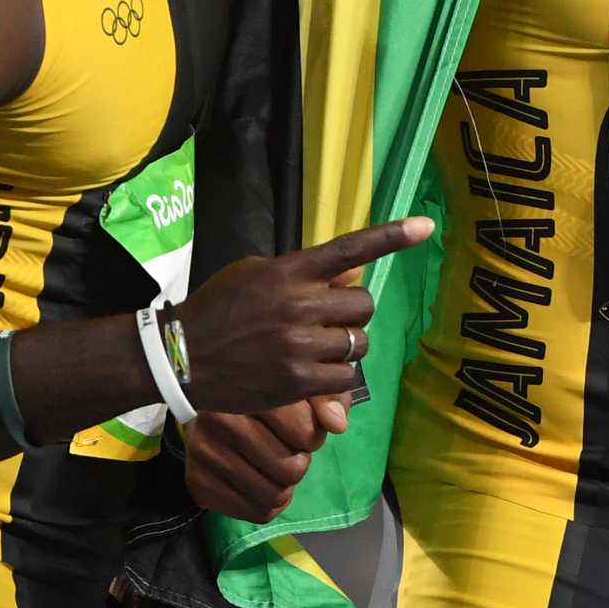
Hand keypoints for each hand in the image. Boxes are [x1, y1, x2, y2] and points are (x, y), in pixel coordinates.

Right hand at [173, 218, 434, 414]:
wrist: (183, 357)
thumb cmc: (219, 310)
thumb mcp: (255, 274)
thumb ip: (301, 273)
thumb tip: (349, 275)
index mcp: (290, 272)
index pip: (349, 249)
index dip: (391, 237)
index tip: (426, 226)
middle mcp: (300, 304)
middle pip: (362, 306)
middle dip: (351, 314)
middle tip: (327, 322)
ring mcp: (300, 344)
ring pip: (357, 344)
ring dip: (345, 347)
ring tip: (316, 349)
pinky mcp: (298, 381)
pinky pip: (345, 378)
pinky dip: (336, 377)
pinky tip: (313, 373)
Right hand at [185, 395, 351, 521]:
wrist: (211, 410)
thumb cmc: (265, 398)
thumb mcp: (303, 386)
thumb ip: (328, 397)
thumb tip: (337, 424)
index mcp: (249, 390)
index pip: (306, 434)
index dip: (313, 435)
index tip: (300, 426)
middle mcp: (218, 420)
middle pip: (291, 470)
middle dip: (298, 462)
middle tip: (284, 448)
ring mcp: (203, 453)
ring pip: (275, 496)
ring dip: (283, 485)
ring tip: (271, 464)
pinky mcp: (197, 483)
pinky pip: (256, 513)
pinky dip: (266, 504)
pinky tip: (257, 480)